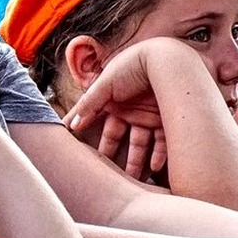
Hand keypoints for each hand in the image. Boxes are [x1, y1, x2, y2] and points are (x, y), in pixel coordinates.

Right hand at [63, 42, 166, 180]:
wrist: (165, 57)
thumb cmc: (131, 65)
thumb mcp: (104, 84)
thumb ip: (88, 104)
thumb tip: (72, 126)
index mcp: (113, 100)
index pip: (97, 121)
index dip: (89, 136)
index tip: (80, 153)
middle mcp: (130, 109)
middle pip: (119, 138)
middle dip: (114, 157)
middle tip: (108, 176)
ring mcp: (148, 116)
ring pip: (141, 144)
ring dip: (137, 162)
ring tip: (133, 179)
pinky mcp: (166, 120)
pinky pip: (162, 141)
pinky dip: (159, 155)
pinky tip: (153, 167)